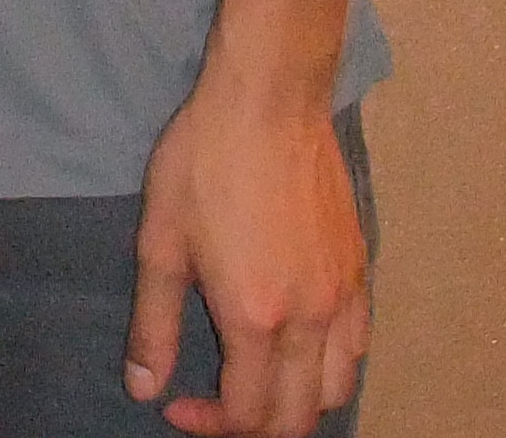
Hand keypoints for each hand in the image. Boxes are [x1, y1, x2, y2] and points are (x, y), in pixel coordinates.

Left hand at [123, 73, 367, 436]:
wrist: (269, 100)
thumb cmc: (204, 161)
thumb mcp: (160, 243)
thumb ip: (154, 325)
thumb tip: (144, 390)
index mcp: (256, 317)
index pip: (248, 414)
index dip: (209, 425)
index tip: (178, 405)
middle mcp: (310, 318)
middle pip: (299, 419)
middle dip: (255, 428)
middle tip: (218, 401)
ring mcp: (344, 295)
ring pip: (337, 389)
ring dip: (299, 403)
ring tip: (261, 380)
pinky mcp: (361, 268)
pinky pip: (358, 345)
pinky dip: (332, 367)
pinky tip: (300, 344)